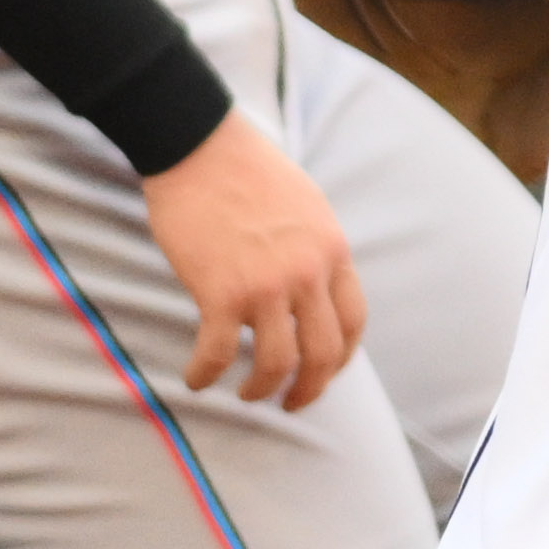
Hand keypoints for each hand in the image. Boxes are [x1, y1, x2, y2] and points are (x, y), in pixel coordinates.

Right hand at [135, 114, 364, 403]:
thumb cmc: (245, 170)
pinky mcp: (221, 291)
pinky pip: (218, 353)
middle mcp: (307, 272)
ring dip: (260, 389)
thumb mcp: (306, 206)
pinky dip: (206, 374)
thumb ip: (315, 250)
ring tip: (246, 393)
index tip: (322, 372)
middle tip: (289, 403)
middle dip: (309, 389)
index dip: (340, 358)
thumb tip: (314, 289)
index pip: (353, 322)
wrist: (198, 145)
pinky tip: (196, 378)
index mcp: (331, 250)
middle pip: (323, 353)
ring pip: (277, 364)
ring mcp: (266, 284)